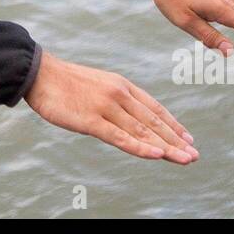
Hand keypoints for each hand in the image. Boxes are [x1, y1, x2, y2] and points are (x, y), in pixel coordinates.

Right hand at [23, 50, 198, 163]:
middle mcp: (119, 95)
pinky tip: (156, 155)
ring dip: (165, 147)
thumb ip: (114, 101)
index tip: (187, 138)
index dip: (172, 124)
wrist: (39, 73)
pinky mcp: (91, 120)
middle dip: (175, 140)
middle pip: (153, 121)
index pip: (154, 108)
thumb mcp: (97, 86)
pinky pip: (120, 137)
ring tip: (184, 159)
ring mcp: (106, 107)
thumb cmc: (65, 82)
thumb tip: (128, 118)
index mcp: (121, 85)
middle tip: (193, 155)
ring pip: (142, 131)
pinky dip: (140, 147)